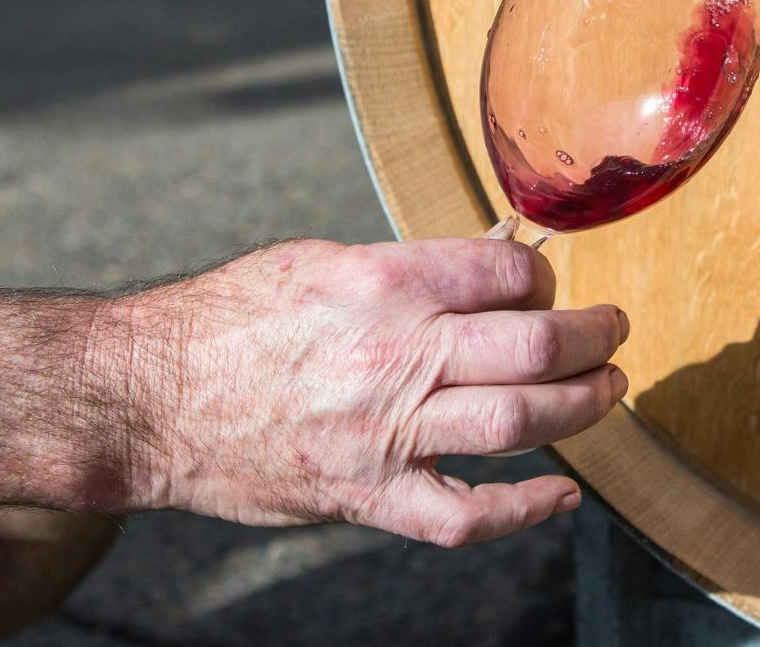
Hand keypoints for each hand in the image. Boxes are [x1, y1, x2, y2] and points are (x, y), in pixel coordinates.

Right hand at [116, 238, 626, 546]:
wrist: (145, 397)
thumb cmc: (229, 317)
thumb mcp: (323, 258)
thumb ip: (419, 261)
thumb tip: (502, 244)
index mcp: (384, 280)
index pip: (510, 270)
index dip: (547, 274)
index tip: (547, 284)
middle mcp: (395, 352)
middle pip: (537, 345)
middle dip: (595, 336)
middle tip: (614, 331)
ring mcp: (384, 431)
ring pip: (521, 421)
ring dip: (585, 406)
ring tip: (610, 389)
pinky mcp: (367, 495)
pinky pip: (465, 516)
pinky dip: (526, 510)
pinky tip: (564, 495)